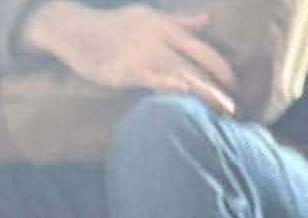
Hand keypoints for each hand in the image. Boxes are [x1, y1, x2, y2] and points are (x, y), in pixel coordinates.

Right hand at [20, 1, 234, 107]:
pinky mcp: (125, 69)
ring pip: (182, 73)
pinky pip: (152, 79)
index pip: (203, 49)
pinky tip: (186, 92)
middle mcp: (155, 37)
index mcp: (162, 25)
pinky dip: (170, 84)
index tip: (236, 86)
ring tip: (226, 110)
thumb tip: (207, 20)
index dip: (223, 69)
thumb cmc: (112, 26)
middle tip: (236, 107)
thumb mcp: (146, 17)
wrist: (71, 28)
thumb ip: (178, 22)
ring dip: (206, 93)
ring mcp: (140, 53)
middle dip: (220, 86)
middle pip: (197, 64)